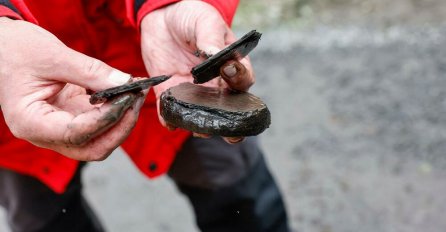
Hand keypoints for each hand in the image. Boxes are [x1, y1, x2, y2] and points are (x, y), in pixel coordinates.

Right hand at [0, 17, 145, 160]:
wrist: (2, 47)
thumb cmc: (16, 50)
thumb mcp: (54, 56)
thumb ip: (91, 72)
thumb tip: (126, 83)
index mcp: (31, 123)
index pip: (76, 133)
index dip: (106, 119)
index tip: (127, 98)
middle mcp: (45, 134)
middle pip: (93, 148)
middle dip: (120, 127)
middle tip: (136, 99)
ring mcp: (59, 129)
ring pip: (99, 141)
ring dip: (121, 121)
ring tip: (134, 93)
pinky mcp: (70, 118)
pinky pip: (98, 124)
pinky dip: (114, 112)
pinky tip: (125, 92)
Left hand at [140, 1, 254, 143]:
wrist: (163, 18)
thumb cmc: (192, 17)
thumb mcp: (205, 22)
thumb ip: (211, 39)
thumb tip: (216, 56)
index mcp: (232, 66)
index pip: (243, 81)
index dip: (240, 81)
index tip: (228, 72)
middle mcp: (216, 84)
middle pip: (229, 110)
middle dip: (232, 125)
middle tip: (232, 133)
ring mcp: (194, 92)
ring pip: (202, 116)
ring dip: (202, 125)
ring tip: (199, 128)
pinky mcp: (171, 93)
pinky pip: (172, 112)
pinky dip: (170, 119)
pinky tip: (170, 122)